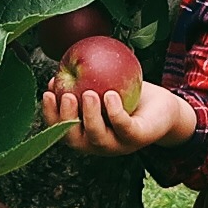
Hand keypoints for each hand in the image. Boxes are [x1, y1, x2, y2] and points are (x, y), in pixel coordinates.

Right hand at [42, 80, 197, 156]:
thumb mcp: (102, 85)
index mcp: (84, 133)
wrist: (161, 108)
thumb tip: (61, 64)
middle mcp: (98, 143)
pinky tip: (111, 96)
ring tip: (89, 93)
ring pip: (99, 138)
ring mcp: (119, 144)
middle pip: (75, 139)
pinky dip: (115, 113)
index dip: (50, 114)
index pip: (60, 129)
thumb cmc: (127, 94)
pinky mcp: (139, 137)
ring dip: (90, 116)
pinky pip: (125, 128)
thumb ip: (84, 79)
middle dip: (66, 118)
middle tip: (66, 95)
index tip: (46, 92)